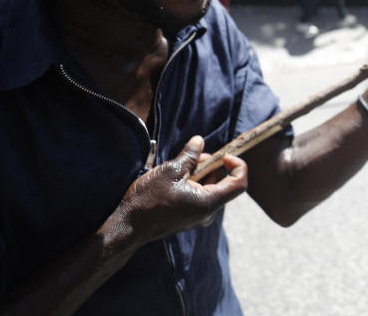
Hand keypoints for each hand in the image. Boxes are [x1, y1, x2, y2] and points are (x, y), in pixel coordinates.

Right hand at [112, 136, 247, 245]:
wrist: (128, 227)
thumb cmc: (148, 200)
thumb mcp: (170, 171)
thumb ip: (190, 155)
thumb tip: (200, 140)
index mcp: (209, 203)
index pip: (239, 183)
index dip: (237, 164)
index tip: (223, 154)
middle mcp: (208, 212)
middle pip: (222, 182)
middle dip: (211, 165)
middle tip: (191, 157)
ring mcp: (198, 216)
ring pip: (209, 188)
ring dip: (199, 173)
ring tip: (178, 168)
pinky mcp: (188, 217)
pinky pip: (198, 195)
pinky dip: (191, 183)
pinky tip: (174, 180)